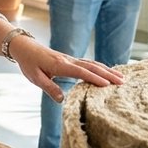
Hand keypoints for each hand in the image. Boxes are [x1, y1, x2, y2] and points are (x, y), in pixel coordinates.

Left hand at [8, 35, 123, 101]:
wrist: (24, 47)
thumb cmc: (29, 63)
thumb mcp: (36, 78)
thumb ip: (49, 88)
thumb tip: (62, 100)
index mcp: (59, 65)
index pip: (80, 72)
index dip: (94, 79)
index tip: (107, 85)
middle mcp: (68, 60)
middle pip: (91, 67)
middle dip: (108, 74)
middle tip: (122, 82)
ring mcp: (71, 59)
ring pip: (92, 64)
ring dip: (107, 70)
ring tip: (121, 77)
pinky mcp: (71, 59)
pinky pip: (88, 63)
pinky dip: (100, 67)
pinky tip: (108, 71)